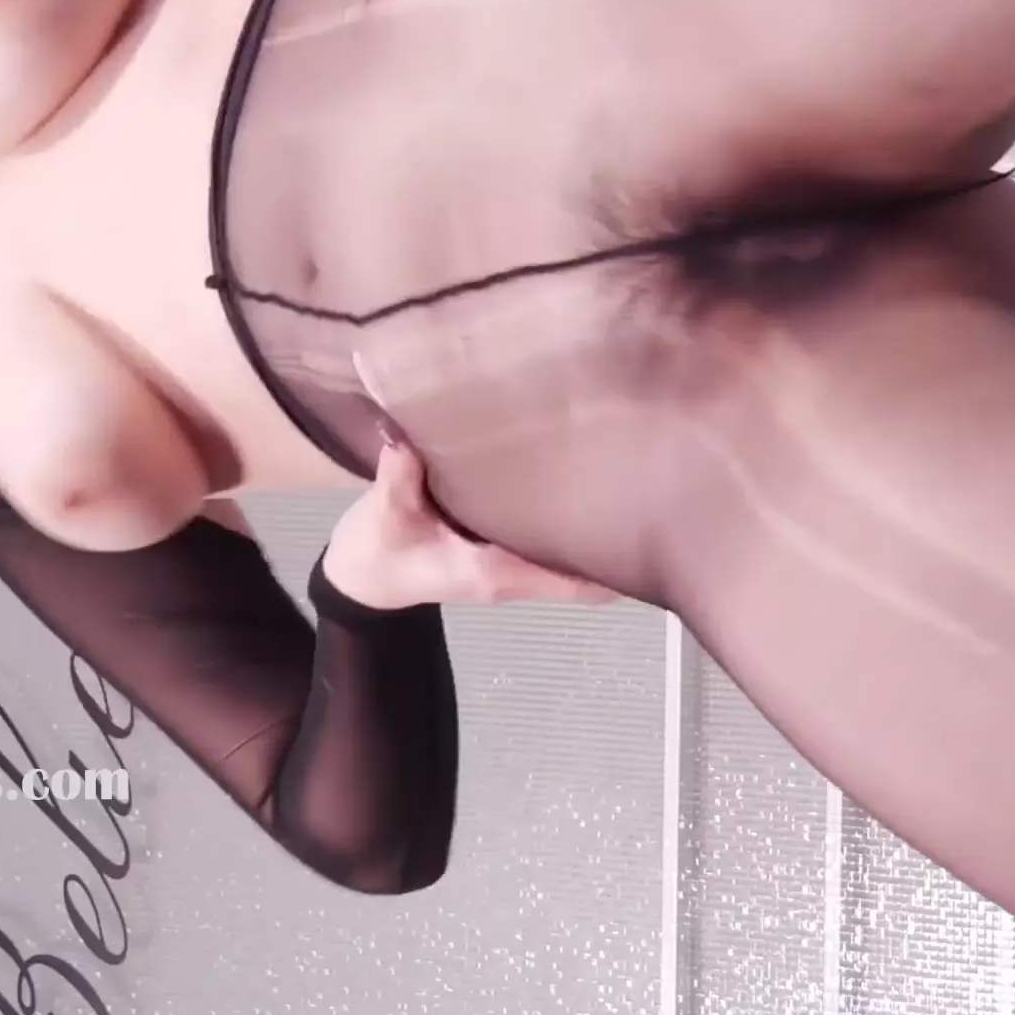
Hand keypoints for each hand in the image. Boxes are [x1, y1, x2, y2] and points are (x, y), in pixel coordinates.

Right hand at [316, 427, 624, 610]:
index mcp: (498, 570)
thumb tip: (404, 434)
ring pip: (574, 556)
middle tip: (653, 485)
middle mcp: (517, 573)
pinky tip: (586, 477)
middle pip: (588, 568)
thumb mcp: (383, 513)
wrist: (361, 576)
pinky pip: (552, 540)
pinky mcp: (504, 550)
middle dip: (619, 535)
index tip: (652, 530)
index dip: (617, 565)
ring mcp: (514, 566)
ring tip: (631, 474)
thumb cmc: (376, 552)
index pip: (575, 580)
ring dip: (599, 526)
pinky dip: (572, 519)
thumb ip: (398, 474)